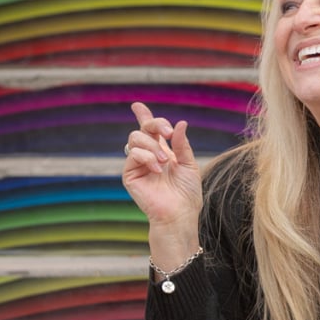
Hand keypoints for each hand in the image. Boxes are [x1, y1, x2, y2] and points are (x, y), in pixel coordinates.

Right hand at [122, 102, 202, 252]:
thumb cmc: (187, 193)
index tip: (137, 105)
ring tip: (165, 162)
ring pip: (135, 138)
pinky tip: (157, 168)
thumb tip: (180, 123)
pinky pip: (133, 154)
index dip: (144, 116)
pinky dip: (147, 157)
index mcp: (163, 151)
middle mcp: (148, 155)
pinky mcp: (130, 174)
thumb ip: (181, 144)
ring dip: (153, 146)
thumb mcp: (189, 164)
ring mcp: (137, 164)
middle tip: (168, 132)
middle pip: (143, 128)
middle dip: (155, 124)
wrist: (180, 213)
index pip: (151, 130)